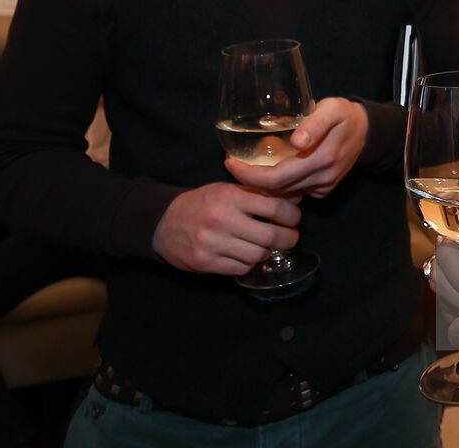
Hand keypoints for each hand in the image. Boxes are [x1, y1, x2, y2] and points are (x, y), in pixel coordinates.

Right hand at [152, 182, 300, 274]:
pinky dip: (251, 263)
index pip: (274, 208)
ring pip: (257, 255)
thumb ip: (258, 194)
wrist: (163, 222)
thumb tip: (295, 198)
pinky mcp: (206, 263)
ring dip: (269, 252)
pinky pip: (240, 268)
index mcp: (230, 197)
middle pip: (270, 236)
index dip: (291, 215)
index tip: (295, 217)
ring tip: (272, 246)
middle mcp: (222, 220)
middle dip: (288, 238)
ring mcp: (213, 244)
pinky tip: (251, 256)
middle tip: (292, 236)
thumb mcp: (227, 189)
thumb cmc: (202, 202)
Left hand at [225, 97, 367, 197]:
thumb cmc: (344, 115)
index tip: (230, 163)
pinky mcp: (324, 190)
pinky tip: (266, 174)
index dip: (250, 175)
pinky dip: (277, 187)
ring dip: (262, 185)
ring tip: (245, 169)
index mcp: (321, 159)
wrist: (366, 131)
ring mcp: (323, 187)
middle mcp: (322, 178)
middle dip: (250, 181)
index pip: (276, 178)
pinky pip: (295, 193)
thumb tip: (297, 141)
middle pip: (277, 190)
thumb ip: (314, 123)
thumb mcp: (331, 109)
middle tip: (232, 165)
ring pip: (284, 194)